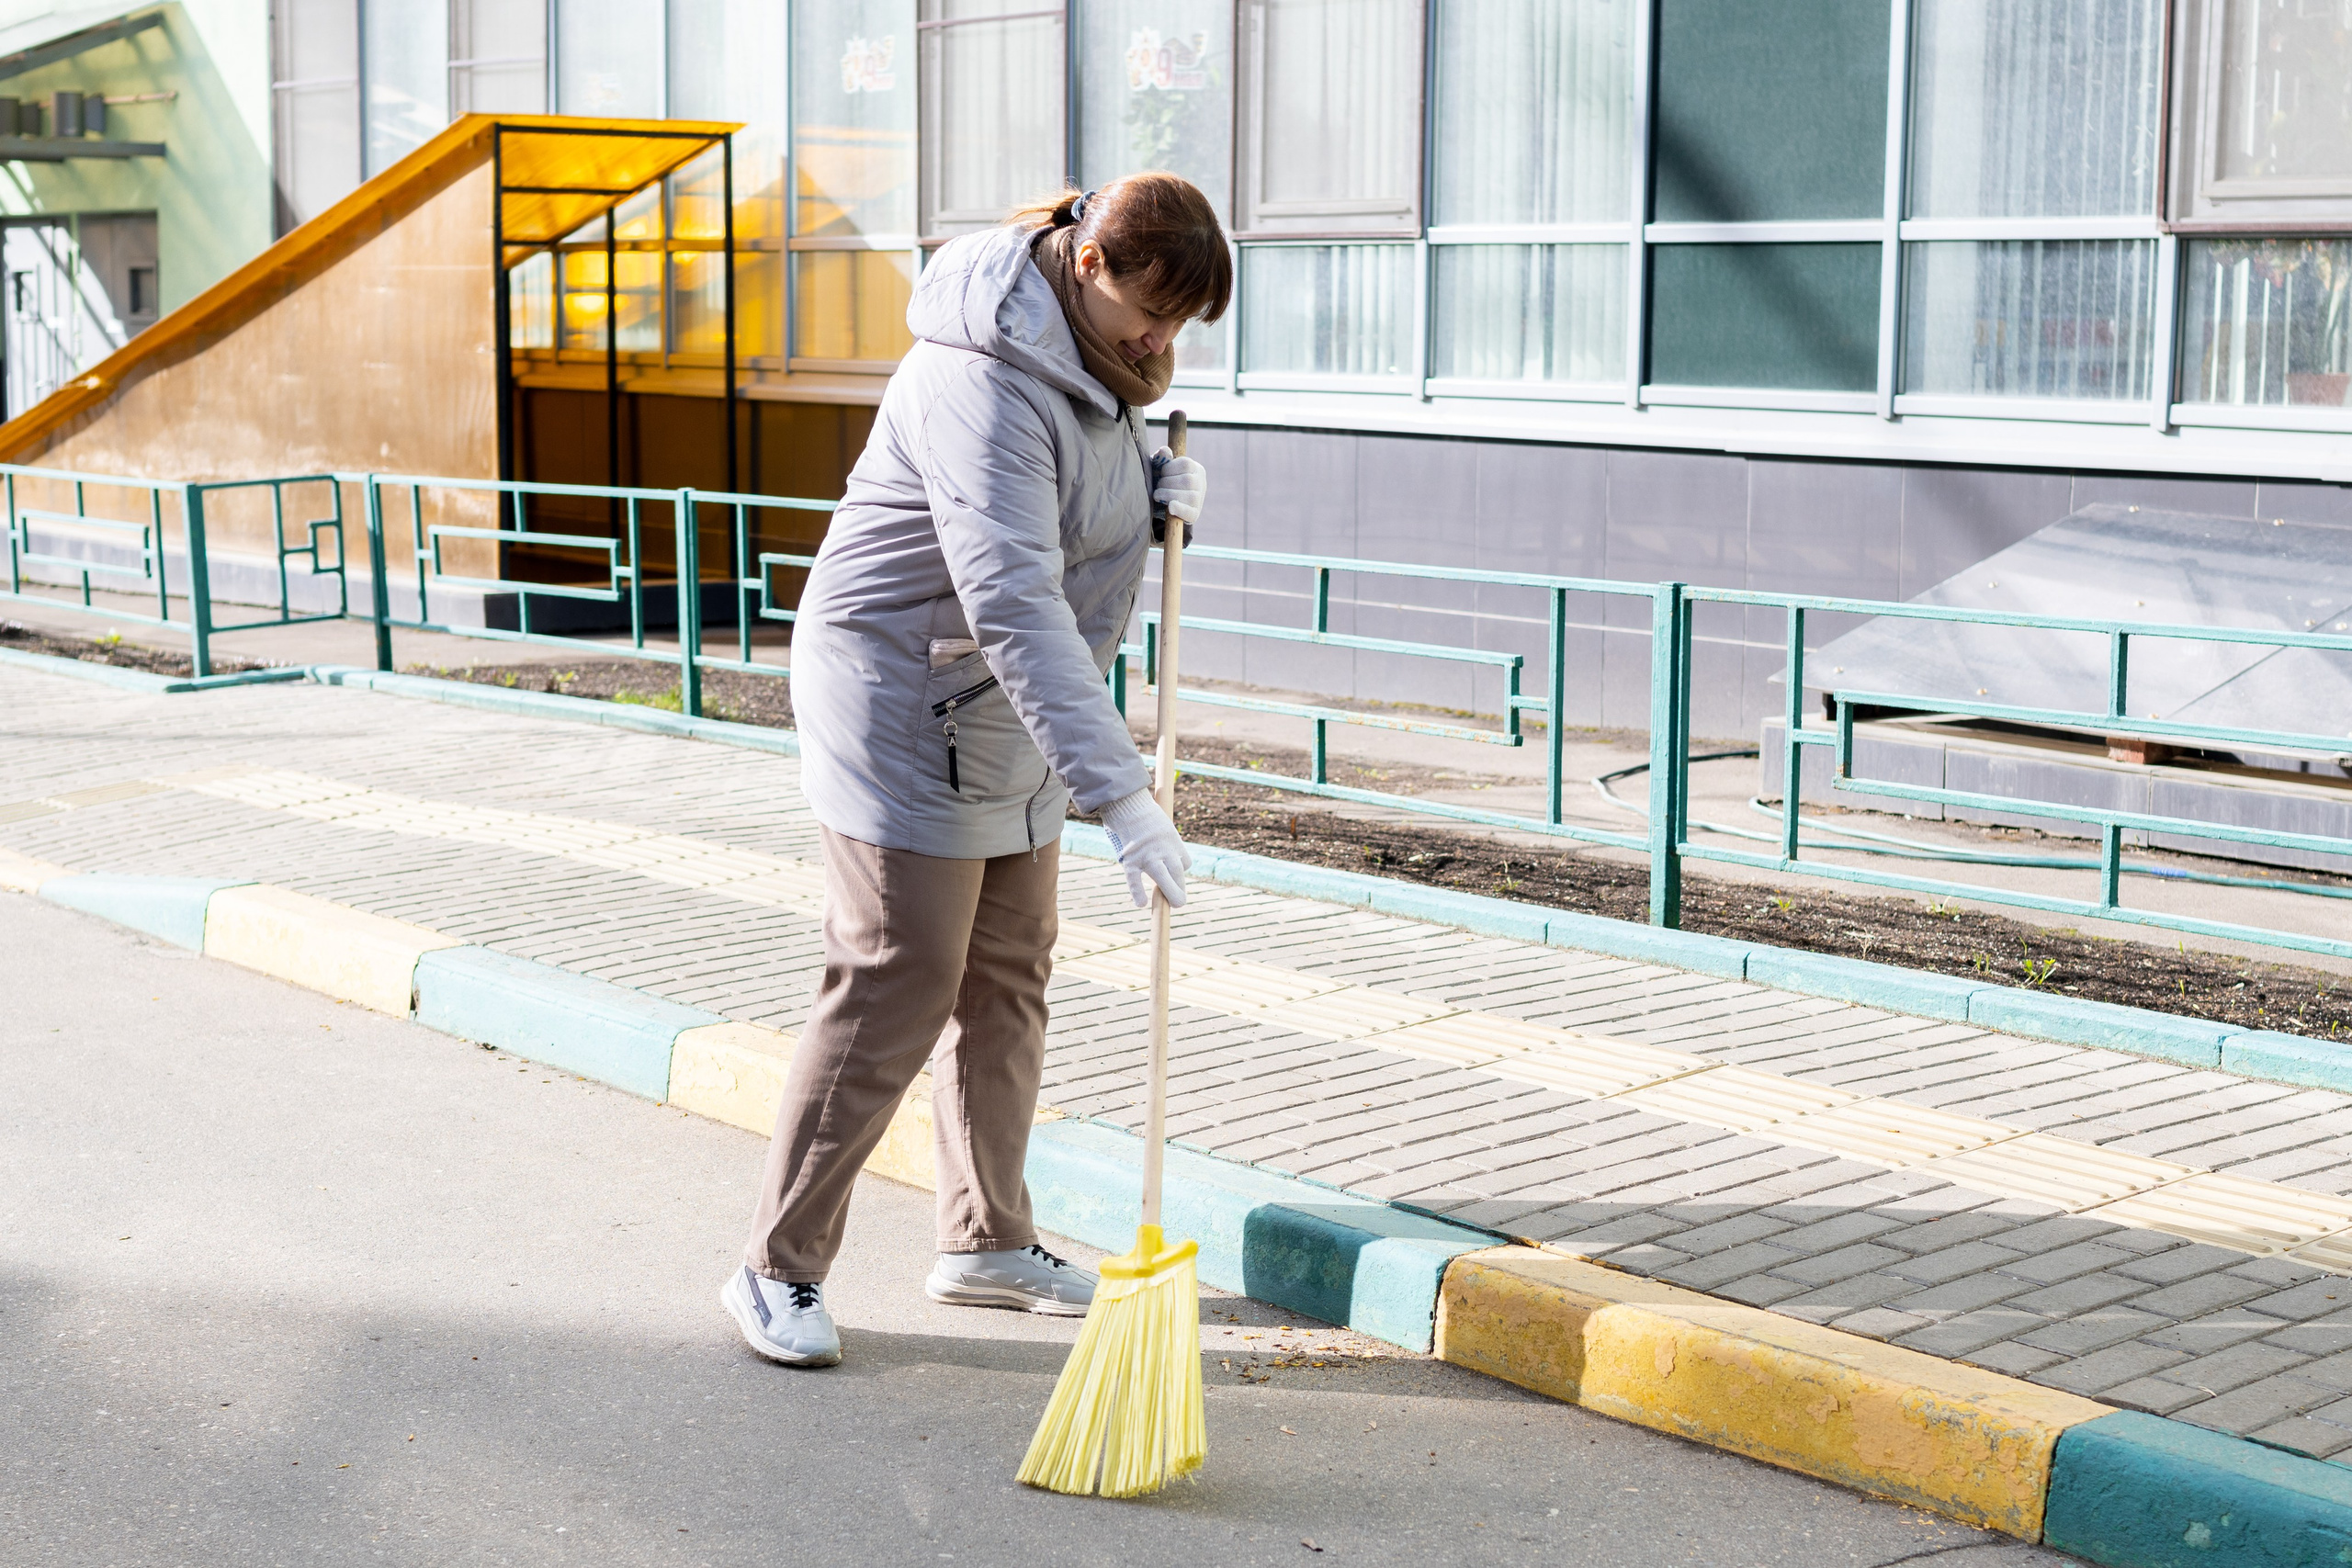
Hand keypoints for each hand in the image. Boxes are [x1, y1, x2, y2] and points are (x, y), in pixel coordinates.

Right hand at [1098, 788, 1189, 907]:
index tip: (1174, 874)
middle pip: (1177, 872)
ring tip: (1175, 905)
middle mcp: (1163, 848)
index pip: (1184, 862)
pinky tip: (1141, 904)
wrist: (1126, 803)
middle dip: (1179, 888)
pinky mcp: (1131, 858)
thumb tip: (1159, 848)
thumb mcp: (1160, 824)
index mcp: (1173, 840)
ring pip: (1162, 877)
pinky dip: (1137, 892)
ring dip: (1169, 892)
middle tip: (1180, 902)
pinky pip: (1134, 879)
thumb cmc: (1142, 814)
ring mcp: (1147, 854)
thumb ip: (1162, 838)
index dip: (1180, 870)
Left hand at [1151, 449, 1206, 525]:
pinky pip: (1190, 512)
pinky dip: (1180, 509)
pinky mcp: (1195, 514)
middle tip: (1158, 486)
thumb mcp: (1160, 468)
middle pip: (1187, 481)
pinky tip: (1171, 507)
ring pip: (1189, 496)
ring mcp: (1199, 499)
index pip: (1185, 464)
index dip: (1169, 469)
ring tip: (1158, 495)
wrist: (1165, 502)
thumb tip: (1164, 451)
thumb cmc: (1163, 480)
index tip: (1161, 473)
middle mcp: (1201, 482)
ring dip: (1168, 495)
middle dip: (1166, 483)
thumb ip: (1161, 458)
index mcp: (1195, 468)